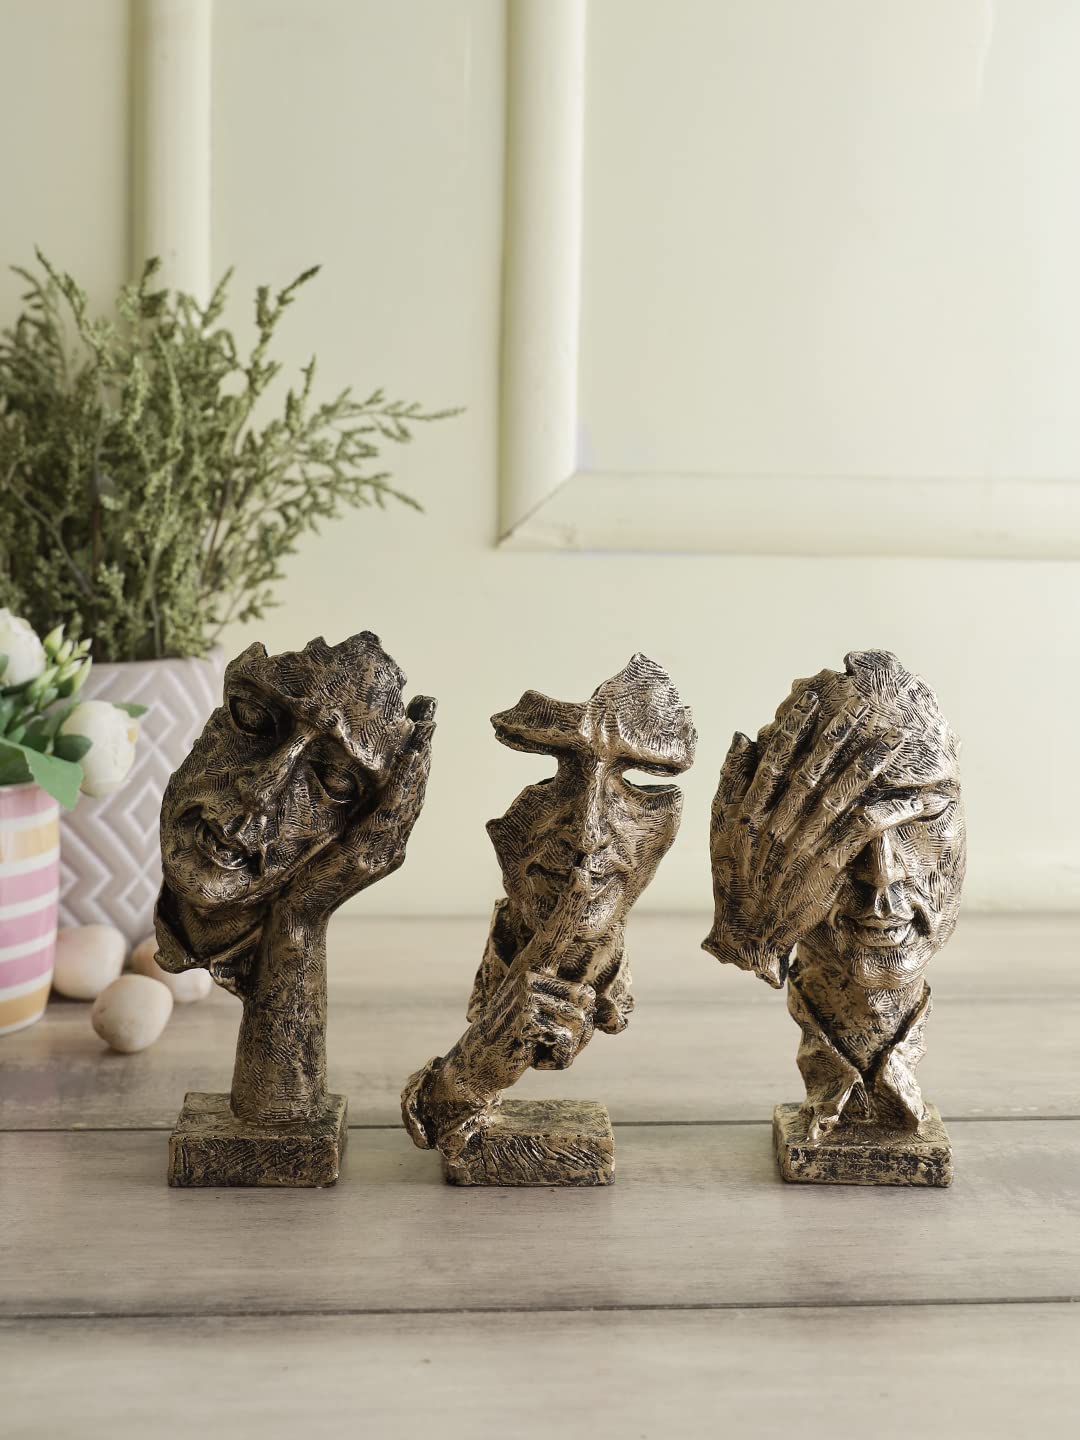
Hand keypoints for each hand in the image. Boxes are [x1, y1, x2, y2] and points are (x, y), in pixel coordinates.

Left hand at [289, 694, 435, 916]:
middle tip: (430, 704)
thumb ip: (345, 815)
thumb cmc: (304, 878)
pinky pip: (391, 811)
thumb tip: (342, 777)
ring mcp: (384, 850)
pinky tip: (409, 756)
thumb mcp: (329, 838)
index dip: (416, 752)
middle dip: (424, 743)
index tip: (421, 716)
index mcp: (385, 838)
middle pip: (415, 785)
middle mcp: (392, 843)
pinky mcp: (369, 855)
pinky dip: (404, 781)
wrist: (294, 919)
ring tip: (424, 720)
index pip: (406, 788)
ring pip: (409, 794)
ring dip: (419, 755)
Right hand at [454, 872, 595, 1090]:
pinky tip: (532, 1054)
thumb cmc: (522, 1035)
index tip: (582, 874)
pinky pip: (566, 1040)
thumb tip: (595, 1000)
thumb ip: (572, 1002)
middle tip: (544, 1035)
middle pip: (586, 998)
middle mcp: (528, 972)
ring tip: (537, 1042)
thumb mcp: (546, 1011)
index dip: (572, 904)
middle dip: (577, 1028)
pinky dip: (557, 1058)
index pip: (558, 932)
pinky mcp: (524, 1018)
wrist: (481, 1061)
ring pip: (579, 1021)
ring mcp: (524, 993)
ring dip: (567, 1044)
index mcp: (535, 966)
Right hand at [703, 678, 910, 986]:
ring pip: (840, 797)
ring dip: (868, 767)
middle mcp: (777, 824)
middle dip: (837, 736)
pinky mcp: (828, 867)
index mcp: (749, 811)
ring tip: (890, 742)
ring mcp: (804, 845)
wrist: (748, 928)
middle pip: (812, 771)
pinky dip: (888, 814)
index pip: (775, 759)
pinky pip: (862, 834)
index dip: (795, 726)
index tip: (813, 698)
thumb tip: (744, 737)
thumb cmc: (734, 874)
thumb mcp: (720, 826)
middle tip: (860, 706)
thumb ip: (730, 780)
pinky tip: (911, 800)